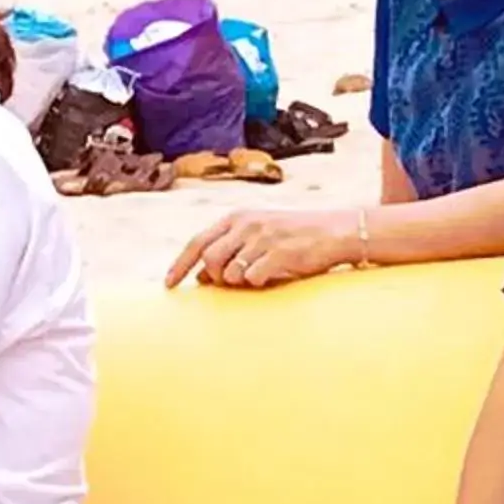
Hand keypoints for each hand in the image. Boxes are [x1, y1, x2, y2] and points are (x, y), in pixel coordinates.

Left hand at [167, 208, 361, 289]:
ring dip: (239, 282)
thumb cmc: (294, 236)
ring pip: (229, 274)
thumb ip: (228, 250)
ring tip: (259, 275)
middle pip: (209, 260)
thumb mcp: (257, 234)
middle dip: (214, 278)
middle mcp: (245, 224)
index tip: (168, 285)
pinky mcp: (278, 253)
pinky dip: (259, 283)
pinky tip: (274, 275)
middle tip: (229, 284)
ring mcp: (262, 238)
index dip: (179, 265)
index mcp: (237, 218)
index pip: (197, 242)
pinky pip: (253, 279)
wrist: (335, 231)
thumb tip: (200, 277)